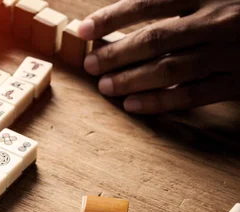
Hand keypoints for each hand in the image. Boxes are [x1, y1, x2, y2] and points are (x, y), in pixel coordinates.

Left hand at [78, 0, 239, 113]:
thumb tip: (131, 9)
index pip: (148, 3)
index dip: (111, 18)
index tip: (82, 31)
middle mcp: (219, 19)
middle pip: (155, 39)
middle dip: (116, 54)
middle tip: (91, 65)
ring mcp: (232, 51)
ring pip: (171, 69)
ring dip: (132, 80)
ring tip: (106, 87)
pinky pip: (196, 94)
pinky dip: (162, 101)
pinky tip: (134, 105)